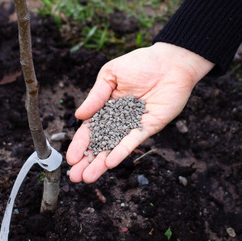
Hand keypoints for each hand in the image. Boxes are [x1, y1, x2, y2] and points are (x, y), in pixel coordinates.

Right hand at [66, 42, 213, 182]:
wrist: (170, 62)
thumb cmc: (140, 63)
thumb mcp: (110, 75)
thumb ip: (96, 96)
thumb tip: (78, 116)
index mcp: (107, 106)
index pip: (90, 129)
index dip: (80, 144)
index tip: (71, 158)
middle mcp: (119, 119)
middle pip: (101, 143)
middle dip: (88, 161)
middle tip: (75, 177)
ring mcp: (133, 124)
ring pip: (114, 147)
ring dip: (101, 163)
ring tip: (87, 178)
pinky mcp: (149, 126)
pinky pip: (133, 141)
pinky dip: (121, 151)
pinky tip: (110, 163)